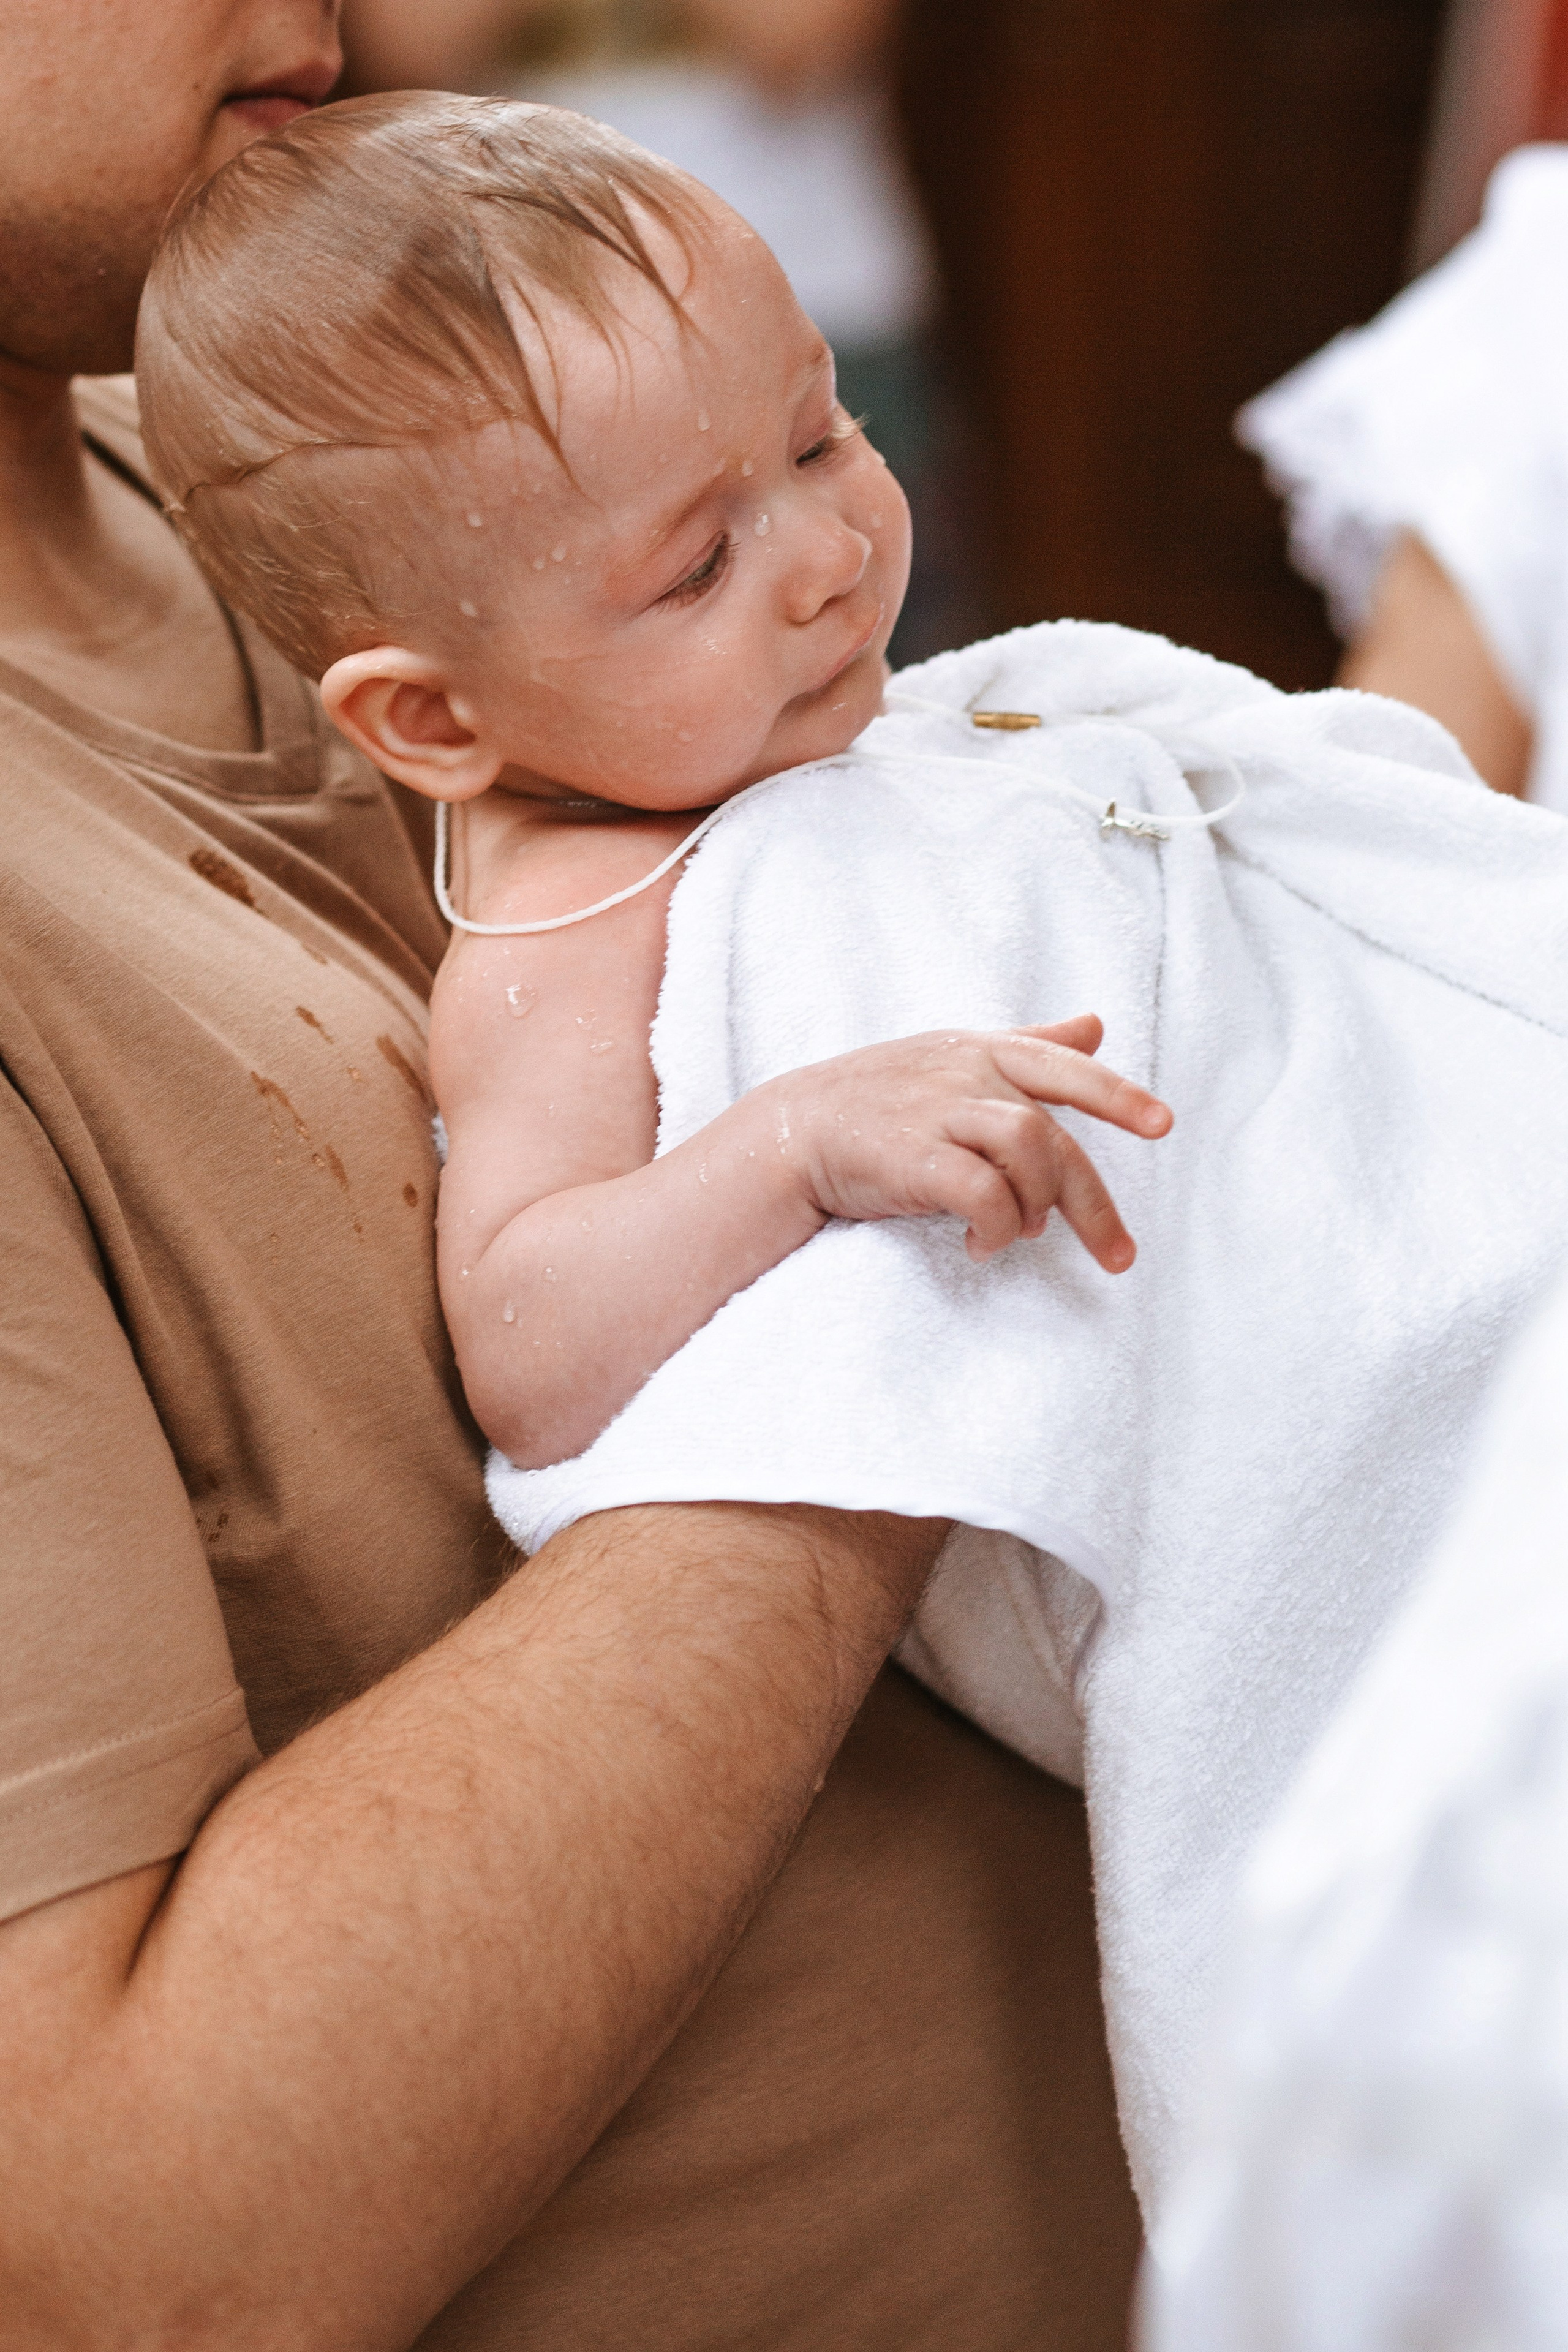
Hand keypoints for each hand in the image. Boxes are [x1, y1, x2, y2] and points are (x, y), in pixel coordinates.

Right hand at [768, 1016, 1170, 1267]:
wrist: (794, 1130)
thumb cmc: (880, 1096)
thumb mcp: (956, 1054)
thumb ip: (1029, 1043)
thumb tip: (1095, 1025)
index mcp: (985, 1051)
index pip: (1064, 1067)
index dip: (1117, 1095)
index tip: (1163, 1125)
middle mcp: (967, 1075)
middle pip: (1055, 1135)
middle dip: (1094, 1203)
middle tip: (1119, 1256)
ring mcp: (938, 1113)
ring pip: (1029, 1150)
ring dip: (1036, 1207)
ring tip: (1020, 1235)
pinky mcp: (912, 1157)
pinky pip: (982, 1192)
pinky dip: (995, 1225)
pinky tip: (980, 1243)